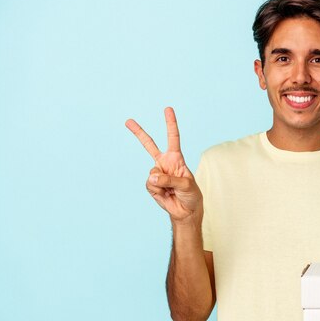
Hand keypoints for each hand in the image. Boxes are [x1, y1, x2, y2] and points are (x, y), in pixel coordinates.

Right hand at [126, 107, 202, 223]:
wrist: (185, 211)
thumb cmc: (191, 195)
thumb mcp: (186, 185)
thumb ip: (170, 179)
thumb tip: (152, 176)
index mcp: (176, 158)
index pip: (173, 137)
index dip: (170, 123)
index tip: (168, 109)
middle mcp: (164, 163)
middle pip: (149, 145)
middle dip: (139, 132)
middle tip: (128, 121)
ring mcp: (157, 173)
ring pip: (153, 173)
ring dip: (163, 183)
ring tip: (171, 190)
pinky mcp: (151, 185)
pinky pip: (150, 184)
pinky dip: (158, 190)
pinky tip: (165, 194)